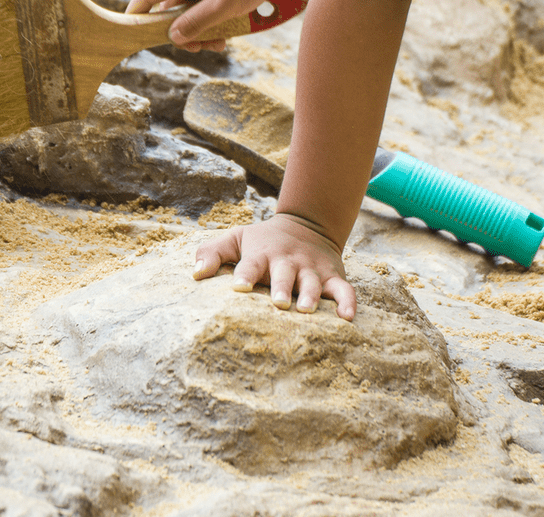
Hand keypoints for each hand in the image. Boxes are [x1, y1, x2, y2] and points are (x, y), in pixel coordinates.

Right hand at [127, 0, 293, 52]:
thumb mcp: (223, 5)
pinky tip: (230, 34)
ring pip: (193, 11)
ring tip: (220, 45)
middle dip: (182, 33)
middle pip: (172, 10)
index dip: (136, 14)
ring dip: (202, 30)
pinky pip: (210, 7)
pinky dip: (215, 22)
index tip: (130, 33)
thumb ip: (196, 23)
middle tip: (199, 48)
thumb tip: (173, 37)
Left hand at [193, 213, 355, 318]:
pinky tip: (347, 318)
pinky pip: (343, 289)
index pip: (250, 265)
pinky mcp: (332, 276)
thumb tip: (195, 274)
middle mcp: (287, 261)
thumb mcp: (236, 239)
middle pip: (284, 275)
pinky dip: (347, 302)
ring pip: (312, 283)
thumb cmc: (262, 241)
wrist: (306, 224)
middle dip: (281, 288)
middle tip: (278, 303)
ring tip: (306, 310)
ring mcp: (311, 269)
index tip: (239, 287)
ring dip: (310, 296)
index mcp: (261, 254)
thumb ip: (212, 253)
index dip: (245, 275)